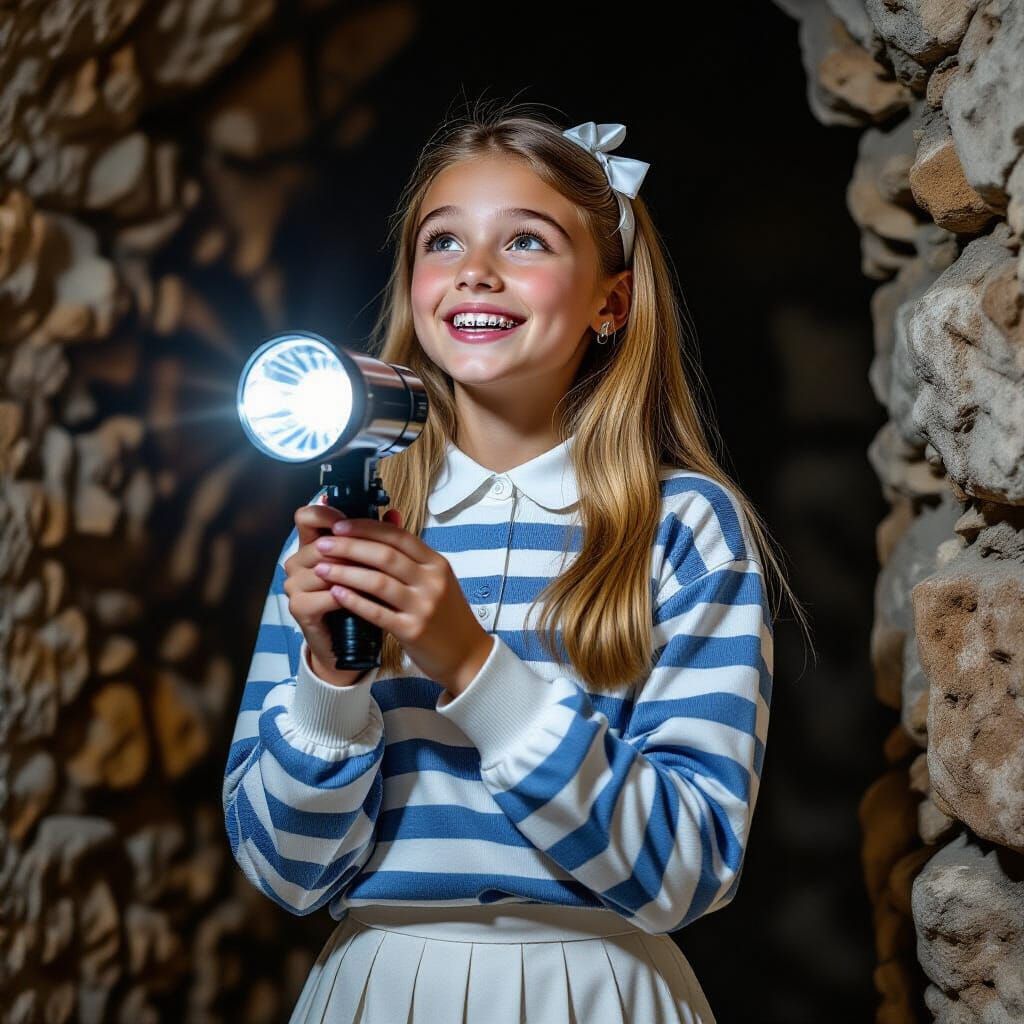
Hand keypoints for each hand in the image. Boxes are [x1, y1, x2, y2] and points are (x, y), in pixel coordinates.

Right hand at [283, 496, 400, 686]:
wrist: (349, 645)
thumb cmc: (361, 599)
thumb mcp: (370, 566)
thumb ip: (380, 538)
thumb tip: (394, 513)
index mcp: (311, 544)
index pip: (306, 516)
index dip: (326, 514)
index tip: (349, 519)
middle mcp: (297, 562)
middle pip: (322, 543)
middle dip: (354, 549)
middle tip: (383, 553)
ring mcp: (295, 585)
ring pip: (326, 569)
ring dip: (356, 573)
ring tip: (384, 577)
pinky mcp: (300, 608)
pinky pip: (328, 595)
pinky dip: (351, 596)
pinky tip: (369, 598)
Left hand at [309, 509, 493, 695]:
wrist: (467, 655)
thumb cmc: (447, 616)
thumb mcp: (436, 579)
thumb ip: (411, 552)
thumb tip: (389, 517)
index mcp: (437, 563)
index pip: (398, 536)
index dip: (366, 528)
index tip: (339, 525)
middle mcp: (432, 581)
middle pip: (385, 555)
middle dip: (348, 547)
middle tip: (323, 544)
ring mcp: (423, 607)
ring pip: (377, 582)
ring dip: (345, 572)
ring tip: (321, 568)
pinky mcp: (412, 631)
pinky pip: (376, 612)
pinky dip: (353, 600)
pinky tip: (336, 593)